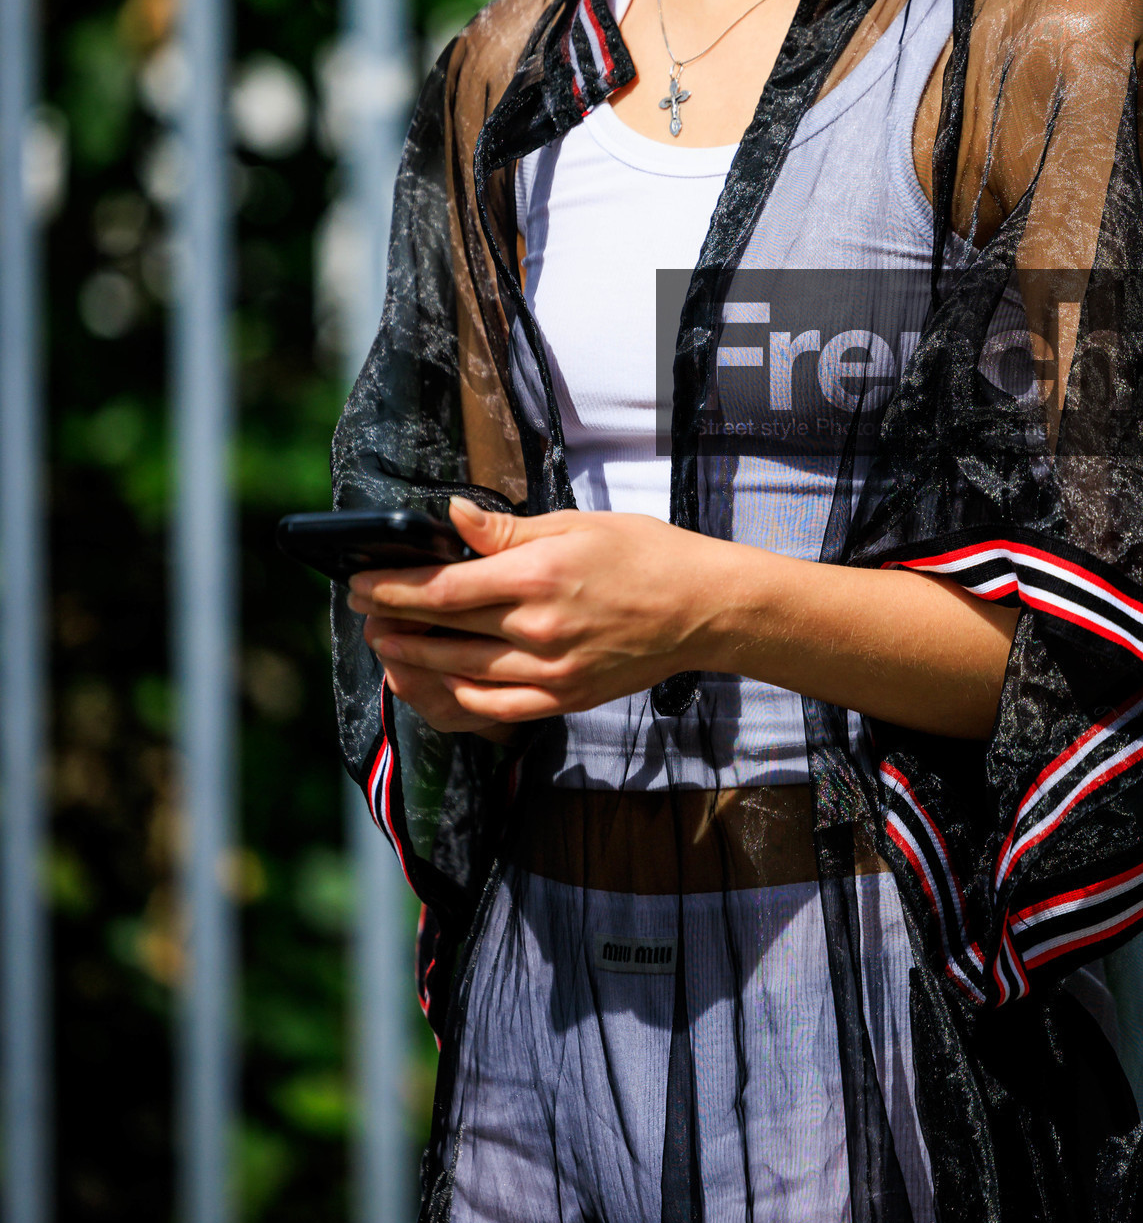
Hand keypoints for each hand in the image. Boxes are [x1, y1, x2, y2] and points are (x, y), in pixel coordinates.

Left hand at [348, 497, 735, 737]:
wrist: (702, 607)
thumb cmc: (645, 555)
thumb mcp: (576, 524)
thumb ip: (506, 530)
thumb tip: (450, 517)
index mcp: (538, 574)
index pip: (443, 589)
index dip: (392, 587)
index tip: (361, 581)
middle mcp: (539, 627)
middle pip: (443, 631)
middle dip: (391, 620)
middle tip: (361, 610)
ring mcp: (552, 669)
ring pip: (461, 672)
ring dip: (413, 661)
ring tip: (385, 645)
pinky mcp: (566, 697)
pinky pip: (496, 706)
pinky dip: (457, 696)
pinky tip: (436, 682)